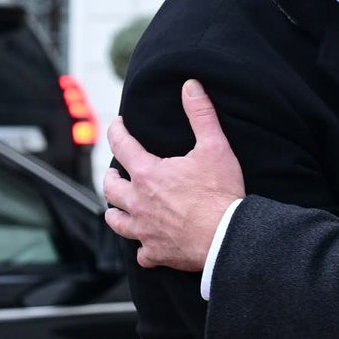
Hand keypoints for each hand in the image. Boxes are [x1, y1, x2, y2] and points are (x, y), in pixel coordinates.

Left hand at [104, 79, 244, 270]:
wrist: (227, 237)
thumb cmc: (220, 193)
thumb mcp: (215, 147)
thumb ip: (201, 114)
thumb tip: (190, 85)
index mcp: (148, 174)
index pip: (122, 146)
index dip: (117, 131)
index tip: (117, 124)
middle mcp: (138, 202)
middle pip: (111, 187)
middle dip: (111, 176)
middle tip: (116, 171)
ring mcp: (145, 229)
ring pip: (117, 220)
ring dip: (115, 211)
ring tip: (118, 207)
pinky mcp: (156, 252)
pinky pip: (141, 252)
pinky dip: (142, 247)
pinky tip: (146, 245)